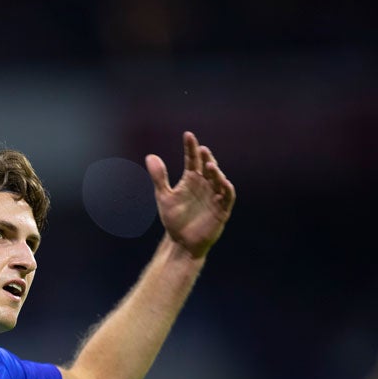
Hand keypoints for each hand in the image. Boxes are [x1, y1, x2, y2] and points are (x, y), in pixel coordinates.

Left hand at [146, 131, 235, 258]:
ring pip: (218, 180)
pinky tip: (223, 181)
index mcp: (191, 179)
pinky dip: (226, 189)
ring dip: (216, 172)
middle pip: (207, 167)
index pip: (192, 159)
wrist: (181, 242)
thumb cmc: (174, 219)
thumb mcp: (163, 196)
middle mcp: (204, 185)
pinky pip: (227, 197)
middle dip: (205, 158)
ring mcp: (214, 196)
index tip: (188, 135)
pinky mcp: (221, 209)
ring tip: (209, 165)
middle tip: (201, 149)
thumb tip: (150, 156)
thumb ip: (159, 177)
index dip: (190, 147)